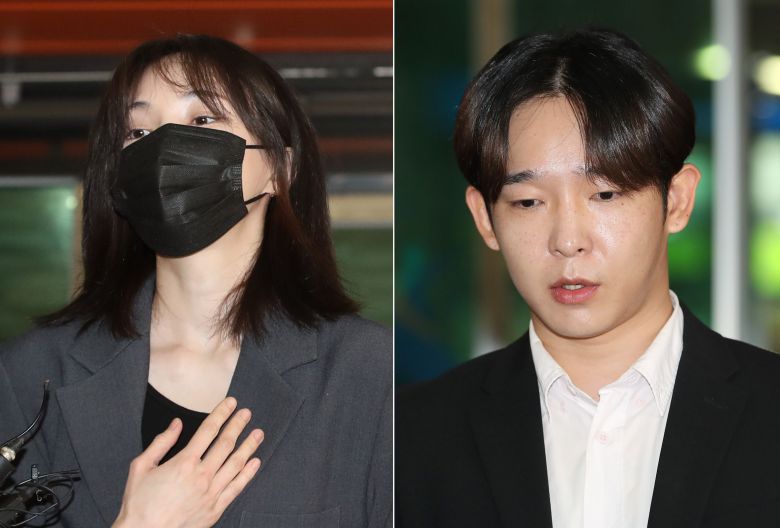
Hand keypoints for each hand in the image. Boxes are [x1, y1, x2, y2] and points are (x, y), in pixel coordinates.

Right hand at [112, 397, 263, 527]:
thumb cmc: (138, 504)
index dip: (222, 414)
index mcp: (184, 462)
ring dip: (249, 446)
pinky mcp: (215, 509)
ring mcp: (211, 493)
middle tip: (247, 413)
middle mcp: (201, 476)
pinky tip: (256, 462)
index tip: (231, 403)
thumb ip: (161, 443)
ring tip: (258, 433)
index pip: (208, 431)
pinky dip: (248, 474)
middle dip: (238, 425)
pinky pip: (237, 487)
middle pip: (226, 443)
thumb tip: (176, 424)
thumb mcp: (141, 467)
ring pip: (236, 464)